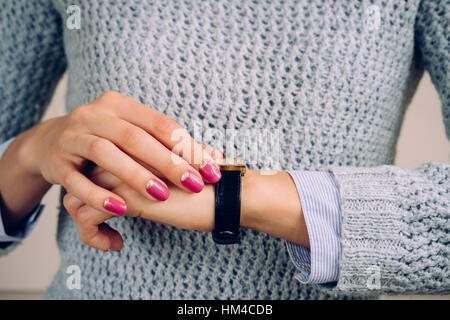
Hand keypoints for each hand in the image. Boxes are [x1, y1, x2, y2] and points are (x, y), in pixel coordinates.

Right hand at [13, 91, 221, 217]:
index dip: (187, 147)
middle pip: (135, 138)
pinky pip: (76, 181)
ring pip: (105, 154)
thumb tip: (217, 157)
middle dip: (168, 162)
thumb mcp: (135, 134)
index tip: (211, 169)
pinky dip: (99, 196)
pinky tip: (121, 210)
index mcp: (119, 105)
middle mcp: (94, 115)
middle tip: (194, 184)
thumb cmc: (107, 140)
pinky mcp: (57, 163)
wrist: (50, 142)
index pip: (160, 124)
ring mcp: (73, 137)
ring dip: (135, 176)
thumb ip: (170, 144)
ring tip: (162, 196)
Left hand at [63, 166, 215, 250]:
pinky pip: (88, 218)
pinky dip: (93, 236)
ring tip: (107, 237)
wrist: (228, 195)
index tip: (108, 204)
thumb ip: (155, 172)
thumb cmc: (207, 188)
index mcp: (137, 148)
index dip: (95, 184)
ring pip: (79, 197)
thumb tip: (146, 184)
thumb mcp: (176, 175)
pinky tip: (115, 244)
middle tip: (99, 224)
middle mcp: (126, 156)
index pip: (99, 162)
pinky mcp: (128, 199)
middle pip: (83, 178)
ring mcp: (125, 175)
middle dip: (84, 203)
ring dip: (85, 222)